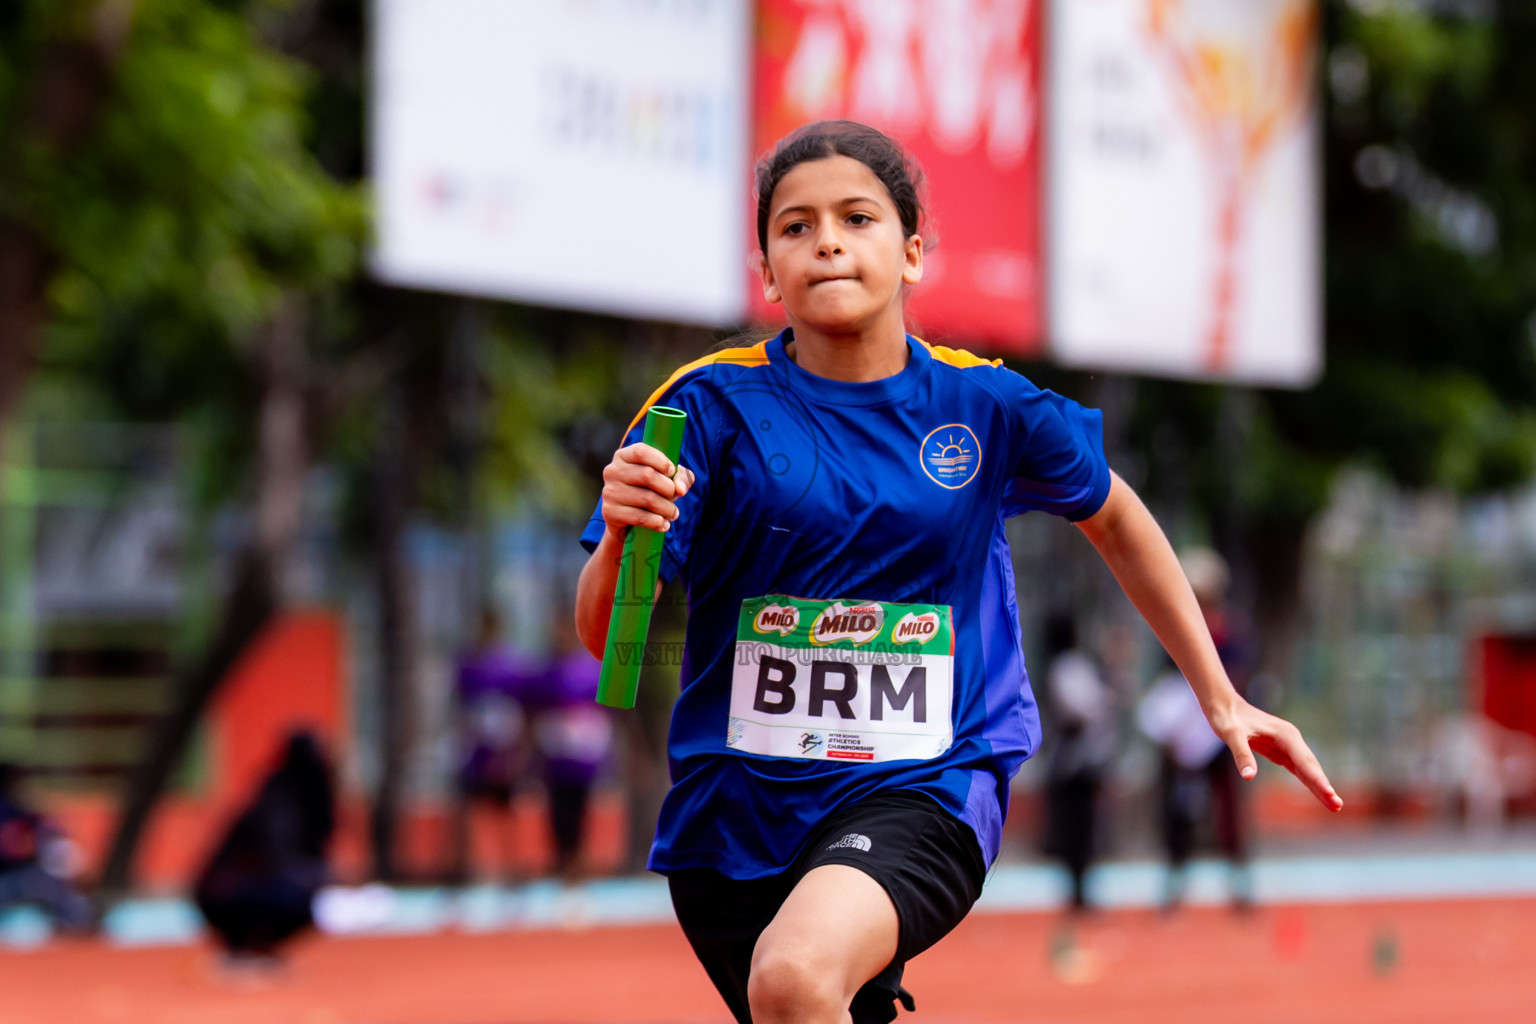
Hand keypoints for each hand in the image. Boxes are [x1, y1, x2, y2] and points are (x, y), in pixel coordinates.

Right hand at [600, 443, 694, 538]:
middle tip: (675, 497)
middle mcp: (612, 471)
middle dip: (668, 489)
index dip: (660, 461)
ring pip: (647, 499)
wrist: (625, 519)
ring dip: (667, 508)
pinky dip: (657, 522)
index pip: (641, 451)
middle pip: (648, 475)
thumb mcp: (664, 478)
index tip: (671, 472)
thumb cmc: (648, 491)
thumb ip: (680, 476)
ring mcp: (609, 492)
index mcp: (623, 456)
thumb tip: (681, 489)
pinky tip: (663, 524)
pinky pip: (640, 517)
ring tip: (673, 513)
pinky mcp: (610, 512)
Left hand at [1210, 698, 1342, 811]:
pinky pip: (1298, 769)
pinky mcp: (1280, 751)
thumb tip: (1248, 777)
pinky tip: (1318, 793)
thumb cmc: (1227, 717)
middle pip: (1311, 767)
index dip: (1317, 779)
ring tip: (1334, 805)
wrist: (1224, 704)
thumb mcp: (1231, 735)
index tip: (1329, 794)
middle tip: (1338, 806)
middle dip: (1324, 786)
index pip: (1304, 761)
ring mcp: (1288, 745)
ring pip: (1307, 769)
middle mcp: (1291, 739)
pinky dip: (1308, 781)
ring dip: (1319, 786)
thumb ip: (1241, 754)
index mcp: (1285, 734)